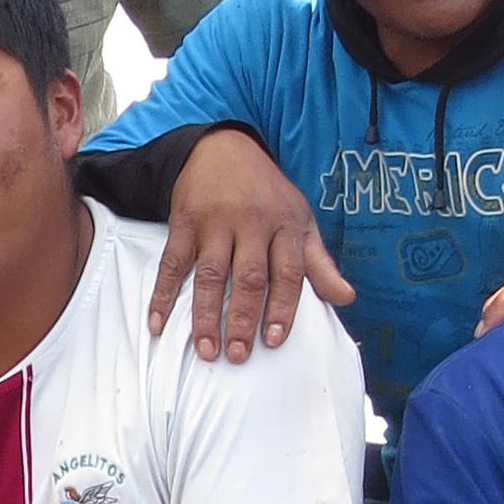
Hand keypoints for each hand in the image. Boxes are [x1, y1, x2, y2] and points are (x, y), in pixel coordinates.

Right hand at [143, 130, 351, 360]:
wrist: (223, 148)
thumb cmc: (267, 194)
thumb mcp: (300, 220)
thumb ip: (319, 263)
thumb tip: (346, 299)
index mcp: (284, 225)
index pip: (288, 272)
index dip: (283, 307)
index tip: (274, 340)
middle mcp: (251, 223)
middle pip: (248, 277)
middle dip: (243, 318)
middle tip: (238, 355)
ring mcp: (214, 223)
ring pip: (209, 274)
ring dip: (205, 315)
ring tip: (206, 350)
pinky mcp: (184, 222)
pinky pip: (172, 263)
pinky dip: (163, 295)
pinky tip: (158, 323)